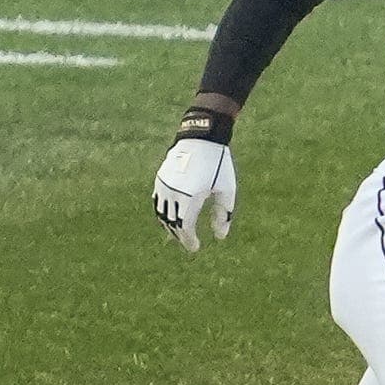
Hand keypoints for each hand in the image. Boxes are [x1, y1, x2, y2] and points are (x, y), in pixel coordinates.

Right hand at [152, 112, 236, 250]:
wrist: (200, 137)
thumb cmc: (218, 164)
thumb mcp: (226, 189)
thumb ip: (223, 213)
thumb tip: (220, 236)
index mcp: (189, 197)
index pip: (184, 227)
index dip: (189, 240)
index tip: (195, 247)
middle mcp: (172, 193)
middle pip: (172, 223)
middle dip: (180, 236)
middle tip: (189, 242)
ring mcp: (163, 185)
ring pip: (161, 214)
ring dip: (169, 226)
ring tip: (179, 234)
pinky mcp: (160, 179)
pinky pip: (158, 202)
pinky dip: (163, 213)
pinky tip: (171, 218)